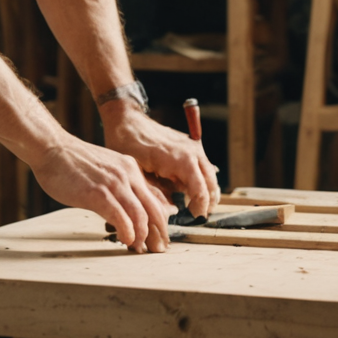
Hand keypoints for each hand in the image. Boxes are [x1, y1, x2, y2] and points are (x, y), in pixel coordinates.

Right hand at [28, 132, 177, 253]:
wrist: (52, 148)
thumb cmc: (72, 161)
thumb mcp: (105, 169)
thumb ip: (118, 184)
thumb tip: (124, 207)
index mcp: (130, 168)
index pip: (155, 197)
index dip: (160, 219)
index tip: (159, 235)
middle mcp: (127, 174)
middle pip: (153, 208)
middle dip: (158, 232)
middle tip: (157, 248)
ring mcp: (114, 184)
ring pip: (140, 215)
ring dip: (142, 236)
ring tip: (139, 247)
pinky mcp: (98, 194)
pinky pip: (121, 218)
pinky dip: (127, 232)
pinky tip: (125, 240)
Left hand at [101, 103, 220, 218]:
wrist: (126, 119)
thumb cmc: (128, 145)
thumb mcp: (138, 174)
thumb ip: (158, 193)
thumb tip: (170, 210)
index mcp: (181, 160)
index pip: (202, 191)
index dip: (200, 207)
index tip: (194, 217)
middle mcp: (192, 152)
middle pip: (211, 182)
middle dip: (208, 200)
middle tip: (198, 215)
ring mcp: (192, 146)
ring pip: (210, 173)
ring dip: (206, 189)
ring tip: (196, 205)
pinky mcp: (188, 144)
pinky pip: (201, 164)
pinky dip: (201, 177)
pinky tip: (190, 189)